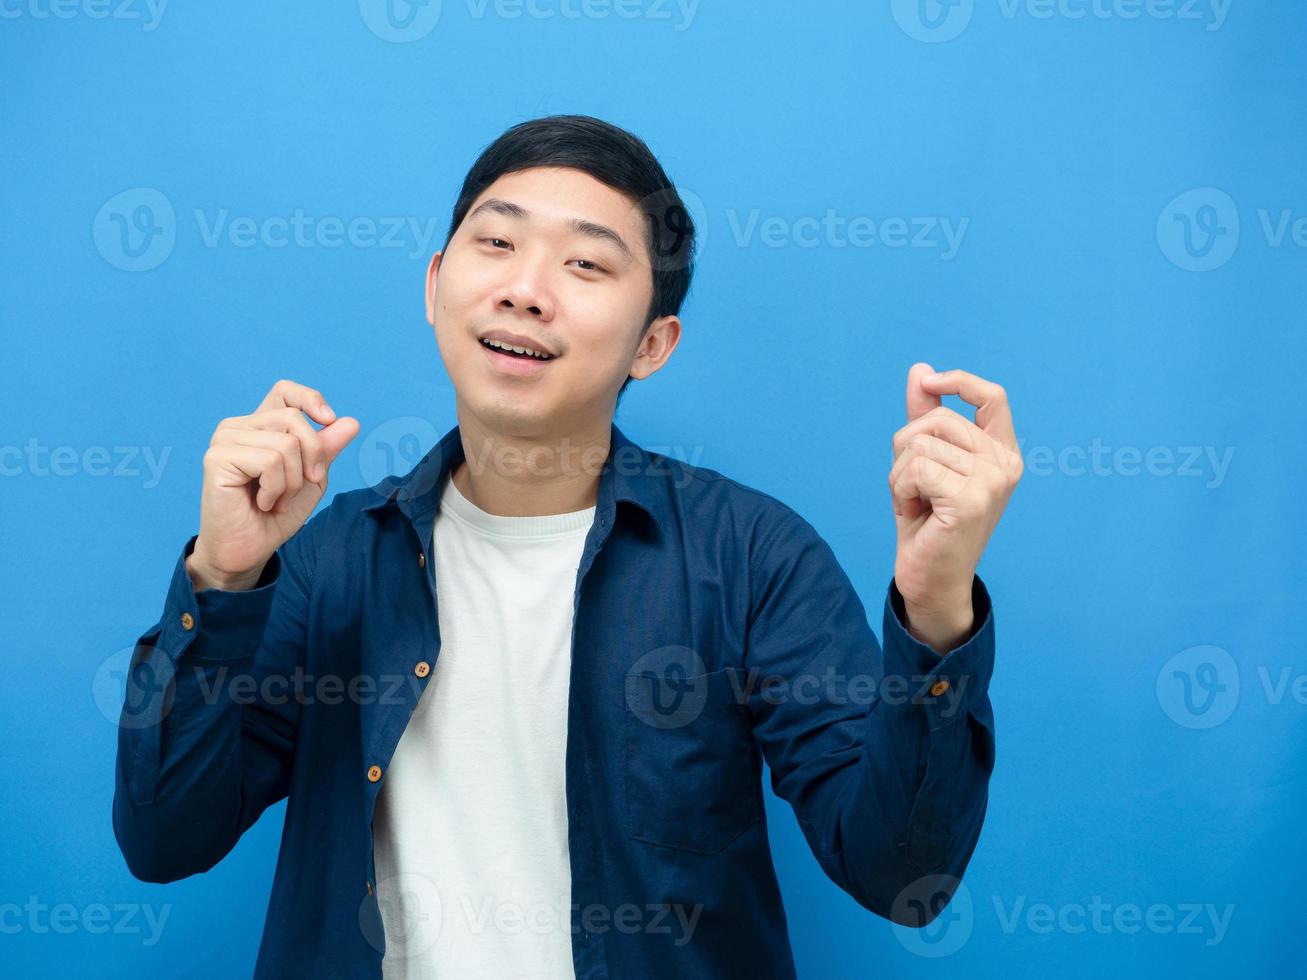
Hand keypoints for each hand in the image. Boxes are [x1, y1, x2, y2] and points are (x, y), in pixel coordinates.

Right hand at [189, 379, 359, 590]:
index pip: (285, 391)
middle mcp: (239, 427)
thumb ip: (327, 448)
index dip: (311, 399)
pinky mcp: (217, 458)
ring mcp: (225, 440)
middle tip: (302, 487)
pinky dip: (276, 488)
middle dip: (313, 457)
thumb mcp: (312, 478)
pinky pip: (270, 461)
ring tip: (276, 499)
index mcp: (261, 426)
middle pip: (295, 419)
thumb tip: (350, 421)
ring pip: (286, 443)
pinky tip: (261, 502)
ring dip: (292, 482)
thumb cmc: (276, 515)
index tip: (328, 420)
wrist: (250, 549)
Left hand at [888, 363, 1022, 650]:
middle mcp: (1005, 465)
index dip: (959, 382)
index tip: (927, 382)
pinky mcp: (971, 499)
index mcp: (1001, 453)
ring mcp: (992, 481)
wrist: (930, 577)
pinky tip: (914, 514)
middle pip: (939, 420)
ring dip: (900, 475)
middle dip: (907, 448)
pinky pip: (915, 468)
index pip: (992, 397)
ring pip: (920, 444)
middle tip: (915, 487)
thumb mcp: (925, 462)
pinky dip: (900, 490)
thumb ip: (926, 418)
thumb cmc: (929, 521)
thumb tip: (920, 370)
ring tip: (917, 503)